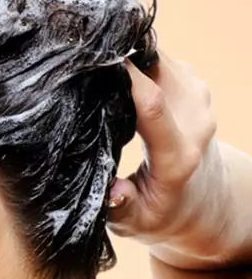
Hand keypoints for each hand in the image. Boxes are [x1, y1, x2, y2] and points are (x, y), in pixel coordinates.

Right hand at [106, 50, 230, 266]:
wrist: (202, 200)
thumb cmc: (158, 212)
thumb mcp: (136, 223)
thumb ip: (122, 209)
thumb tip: (113, 191)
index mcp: (178, 157)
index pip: (152, 105)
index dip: (124, 76)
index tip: (90, 61)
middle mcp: (195, 122)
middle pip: (155, 70)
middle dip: (118, 57)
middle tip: (77, 59)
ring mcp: (198, 99)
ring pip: (157, 57)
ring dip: (125, 54)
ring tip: (90, 64)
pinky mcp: (193, 83)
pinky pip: (160, 58)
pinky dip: (135, 57)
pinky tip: (112, 69)